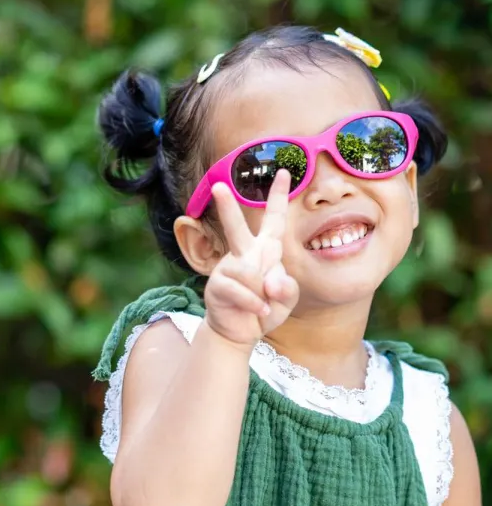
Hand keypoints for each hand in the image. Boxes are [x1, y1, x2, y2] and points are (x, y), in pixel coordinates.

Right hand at [203, 169, 299, 347]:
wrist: (240, 333)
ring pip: (249, 272)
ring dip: (262, 295)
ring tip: (262, 307)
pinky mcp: (217, 286)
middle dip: (227, 207)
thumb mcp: (287, 299)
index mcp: (264, 251)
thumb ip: (287, 288)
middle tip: (218, 186)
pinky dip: (254, 305)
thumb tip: (269, 282)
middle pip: (236, 228)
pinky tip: (258, 312)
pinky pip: (242, 291)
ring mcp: (228, 269)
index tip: (285, 172)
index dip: (279, 197)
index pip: (274, 220)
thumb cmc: (264, 309)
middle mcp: (243, 254)